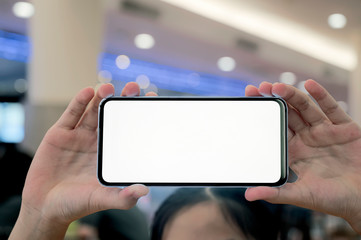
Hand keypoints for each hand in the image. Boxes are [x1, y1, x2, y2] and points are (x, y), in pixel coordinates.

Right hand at [10, 83, 154, 238]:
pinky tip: (88, 92)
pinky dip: (79, 102)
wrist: (45, 207)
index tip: (150, 99)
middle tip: (133, 87)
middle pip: (112, 115)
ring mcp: (78, 136)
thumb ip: (123, 197)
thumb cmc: (77, 204)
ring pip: (92, 112)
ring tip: (109, 87)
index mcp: (110, 153)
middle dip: (121, 101)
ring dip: (101, 97)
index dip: (137, 114)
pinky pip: (71, 115)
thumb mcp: (102, 199)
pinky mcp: (59, 134)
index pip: (127, 129)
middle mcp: (97, 141)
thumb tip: (144, 190)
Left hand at [244, 80, 360, 232]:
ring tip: (277, 87)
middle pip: (287, 114)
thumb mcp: (301, 195)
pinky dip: (321, 96)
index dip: (262, 116)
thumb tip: (248, 196)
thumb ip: (275, 193)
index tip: (247, 103)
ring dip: (291, 96)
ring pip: (305, 108)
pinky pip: (331, 109)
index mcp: (294, 151)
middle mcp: (307, 138)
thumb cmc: (333, 200)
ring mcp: (325, 131)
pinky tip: (309, 85)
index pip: (274, 129)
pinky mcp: (345, 128)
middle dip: (273, 101)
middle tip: (257, 89)